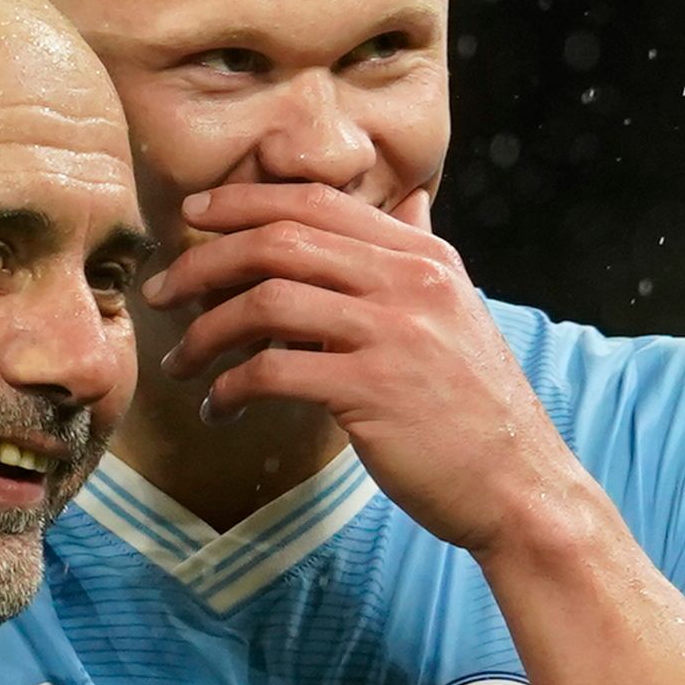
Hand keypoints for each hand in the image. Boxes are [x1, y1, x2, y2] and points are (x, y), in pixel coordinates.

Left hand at [143, 182, 585, 561]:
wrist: (520, 486)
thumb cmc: (477, 409)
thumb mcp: (459, 310)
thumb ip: (422, 252)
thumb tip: (410, 198)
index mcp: (423, 256)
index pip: (316, 202)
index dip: (243, 201)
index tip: (194, 216)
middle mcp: (409, 282)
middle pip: (280, 241)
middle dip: (206, 261)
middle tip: (164, 291)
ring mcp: (392, 334)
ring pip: (268, 301)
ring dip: (207, 331)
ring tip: (182, 361)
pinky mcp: (372, 392)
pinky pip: (273, 370)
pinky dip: (231, 386)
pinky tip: (219, 407)